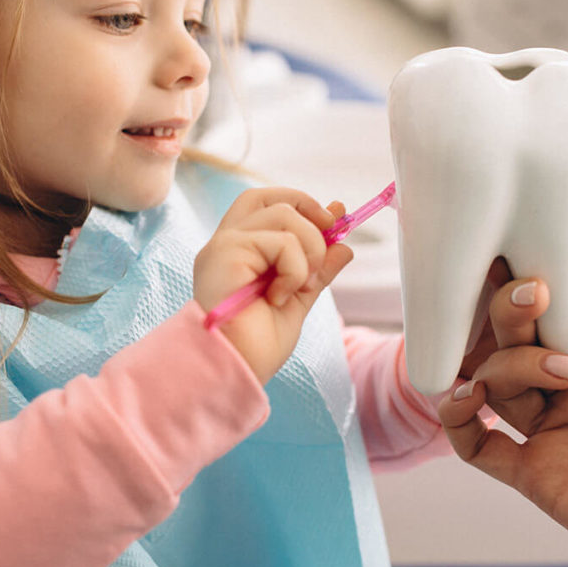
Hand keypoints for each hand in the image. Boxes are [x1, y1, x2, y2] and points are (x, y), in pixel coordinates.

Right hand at [194, 187, 354, 384]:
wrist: (234, 371)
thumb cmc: (255, 346)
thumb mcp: (298, 300)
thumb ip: (317, 270)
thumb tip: (343, 245)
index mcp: (239, 252)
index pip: (266, 205)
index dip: (303, 204)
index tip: (335, 219)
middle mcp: (226, 243)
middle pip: (268, 196)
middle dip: (307, 208)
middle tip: (329, 237)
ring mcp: (223, 245)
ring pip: (284, 215)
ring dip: (309, 251)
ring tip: (298, 286)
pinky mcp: (226, 252)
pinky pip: (282, 241)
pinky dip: (295, 270)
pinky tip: (278, 297)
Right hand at [437, 258, 567, 566]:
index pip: (563, 315)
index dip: (546, 287)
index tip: (536, 258)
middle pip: (519, 341)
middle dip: (515, 313)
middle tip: (531, 295)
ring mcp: (555, 436)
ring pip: (497, 382)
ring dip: (506, 362)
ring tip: (550, 370)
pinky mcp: (538, 479)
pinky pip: (479, 447)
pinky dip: (456, 421)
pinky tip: (462, 398)